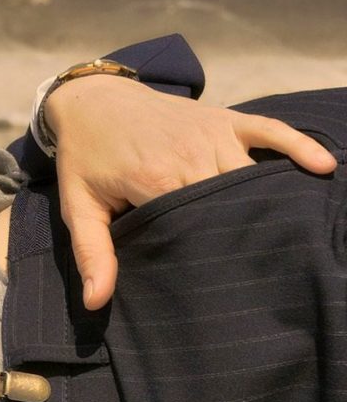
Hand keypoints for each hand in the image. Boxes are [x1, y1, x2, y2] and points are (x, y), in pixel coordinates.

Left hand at [47, 74, 335, 308]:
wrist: (91, 100)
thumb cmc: (86, 157)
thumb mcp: (79, 206)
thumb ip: (92, 253)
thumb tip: (95, 301)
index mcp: (156, 179)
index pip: (197, 224)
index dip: (211, 252)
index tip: (225, 279)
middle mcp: (192, 155)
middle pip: (233, 202)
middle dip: (246, 232)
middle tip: (264, 267)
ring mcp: (213, 134)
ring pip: (255, 176)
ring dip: (273, 202)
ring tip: (292, 236)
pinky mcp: (226, 118)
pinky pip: (272, 130)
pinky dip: (299, 146)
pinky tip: (325, 167)